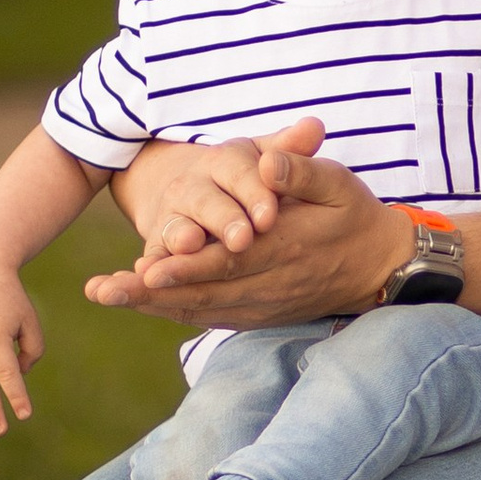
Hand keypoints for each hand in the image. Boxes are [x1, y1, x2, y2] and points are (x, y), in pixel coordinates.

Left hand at [87, 126, 401, 324]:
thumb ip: (301, 170)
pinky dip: (173, 311)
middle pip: (200, 292)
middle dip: (148, 292)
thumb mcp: (338, 182)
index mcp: (284, 248)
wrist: (379, 266)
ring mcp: (262, 304)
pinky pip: (210, 316)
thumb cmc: (354, 215)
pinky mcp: (258, 314)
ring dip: (151, 304)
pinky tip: (140, 301)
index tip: (145, 268)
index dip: (184, 267)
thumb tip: (267, 163)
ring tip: (105, 295)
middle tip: (101, 289)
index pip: (226, 261)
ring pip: (198, 308)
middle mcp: (267, 283)